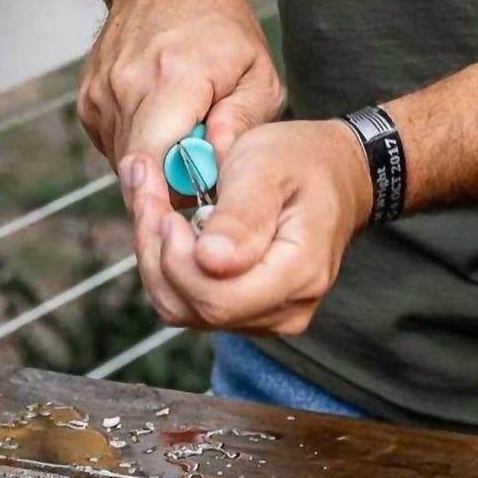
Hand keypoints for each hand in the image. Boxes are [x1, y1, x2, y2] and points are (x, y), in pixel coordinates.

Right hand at [81, 0, 284, 198]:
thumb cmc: (218, 25)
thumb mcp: (258, 72)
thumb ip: (243, 123)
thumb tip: (220, 167)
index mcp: (174, 78)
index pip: (156, 163)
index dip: (178, 195)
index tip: (204, 199)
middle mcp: (127, 87)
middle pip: (139, 173)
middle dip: (171, 188)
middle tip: (204, 178)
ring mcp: (101, 94)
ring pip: (125, 165)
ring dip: (156, 167)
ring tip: (185, 138)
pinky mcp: (88, 101)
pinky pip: (113, 146)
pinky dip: (139, 148)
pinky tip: (161, 123)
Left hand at [121, 118, 369, 335]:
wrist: (332, 173)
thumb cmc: (300, 162)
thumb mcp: (267, 168)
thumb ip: (240, 216)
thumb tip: (209, 261)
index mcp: (299, 273)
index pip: (218, 300)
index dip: (176, 261)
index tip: (161, 207)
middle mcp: (284, 309)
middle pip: (191, 307)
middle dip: (155, 250)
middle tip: (144, 187)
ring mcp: (263, 315)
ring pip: (180, 307)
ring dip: (153, 254)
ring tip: (150, 196)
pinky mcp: (242, 309)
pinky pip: (186, 299)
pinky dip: (165, 261)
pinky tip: (164, 219)